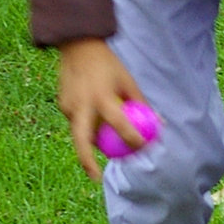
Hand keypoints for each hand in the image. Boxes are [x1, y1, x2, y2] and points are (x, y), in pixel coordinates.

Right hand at [56, 38, 144, 179]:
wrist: (78, 46)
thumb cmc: (109, 65)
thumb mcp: (128, 81)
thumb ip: (141, 104)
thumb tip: (160, 125)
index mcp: (102, 97)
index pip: (119, 124)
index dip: (132, 138)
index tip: (141, 148)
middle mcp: (82, 104)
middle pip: (82, 141)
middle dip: (88, 162)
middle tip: (97, 177)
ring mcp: (69, 106)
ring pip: (80, 132)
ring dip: (91, 140)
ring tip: (103, 140)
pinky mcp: (62, 105)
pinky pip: (76, 122)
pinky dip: (86, 125)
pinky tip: (94, 117)